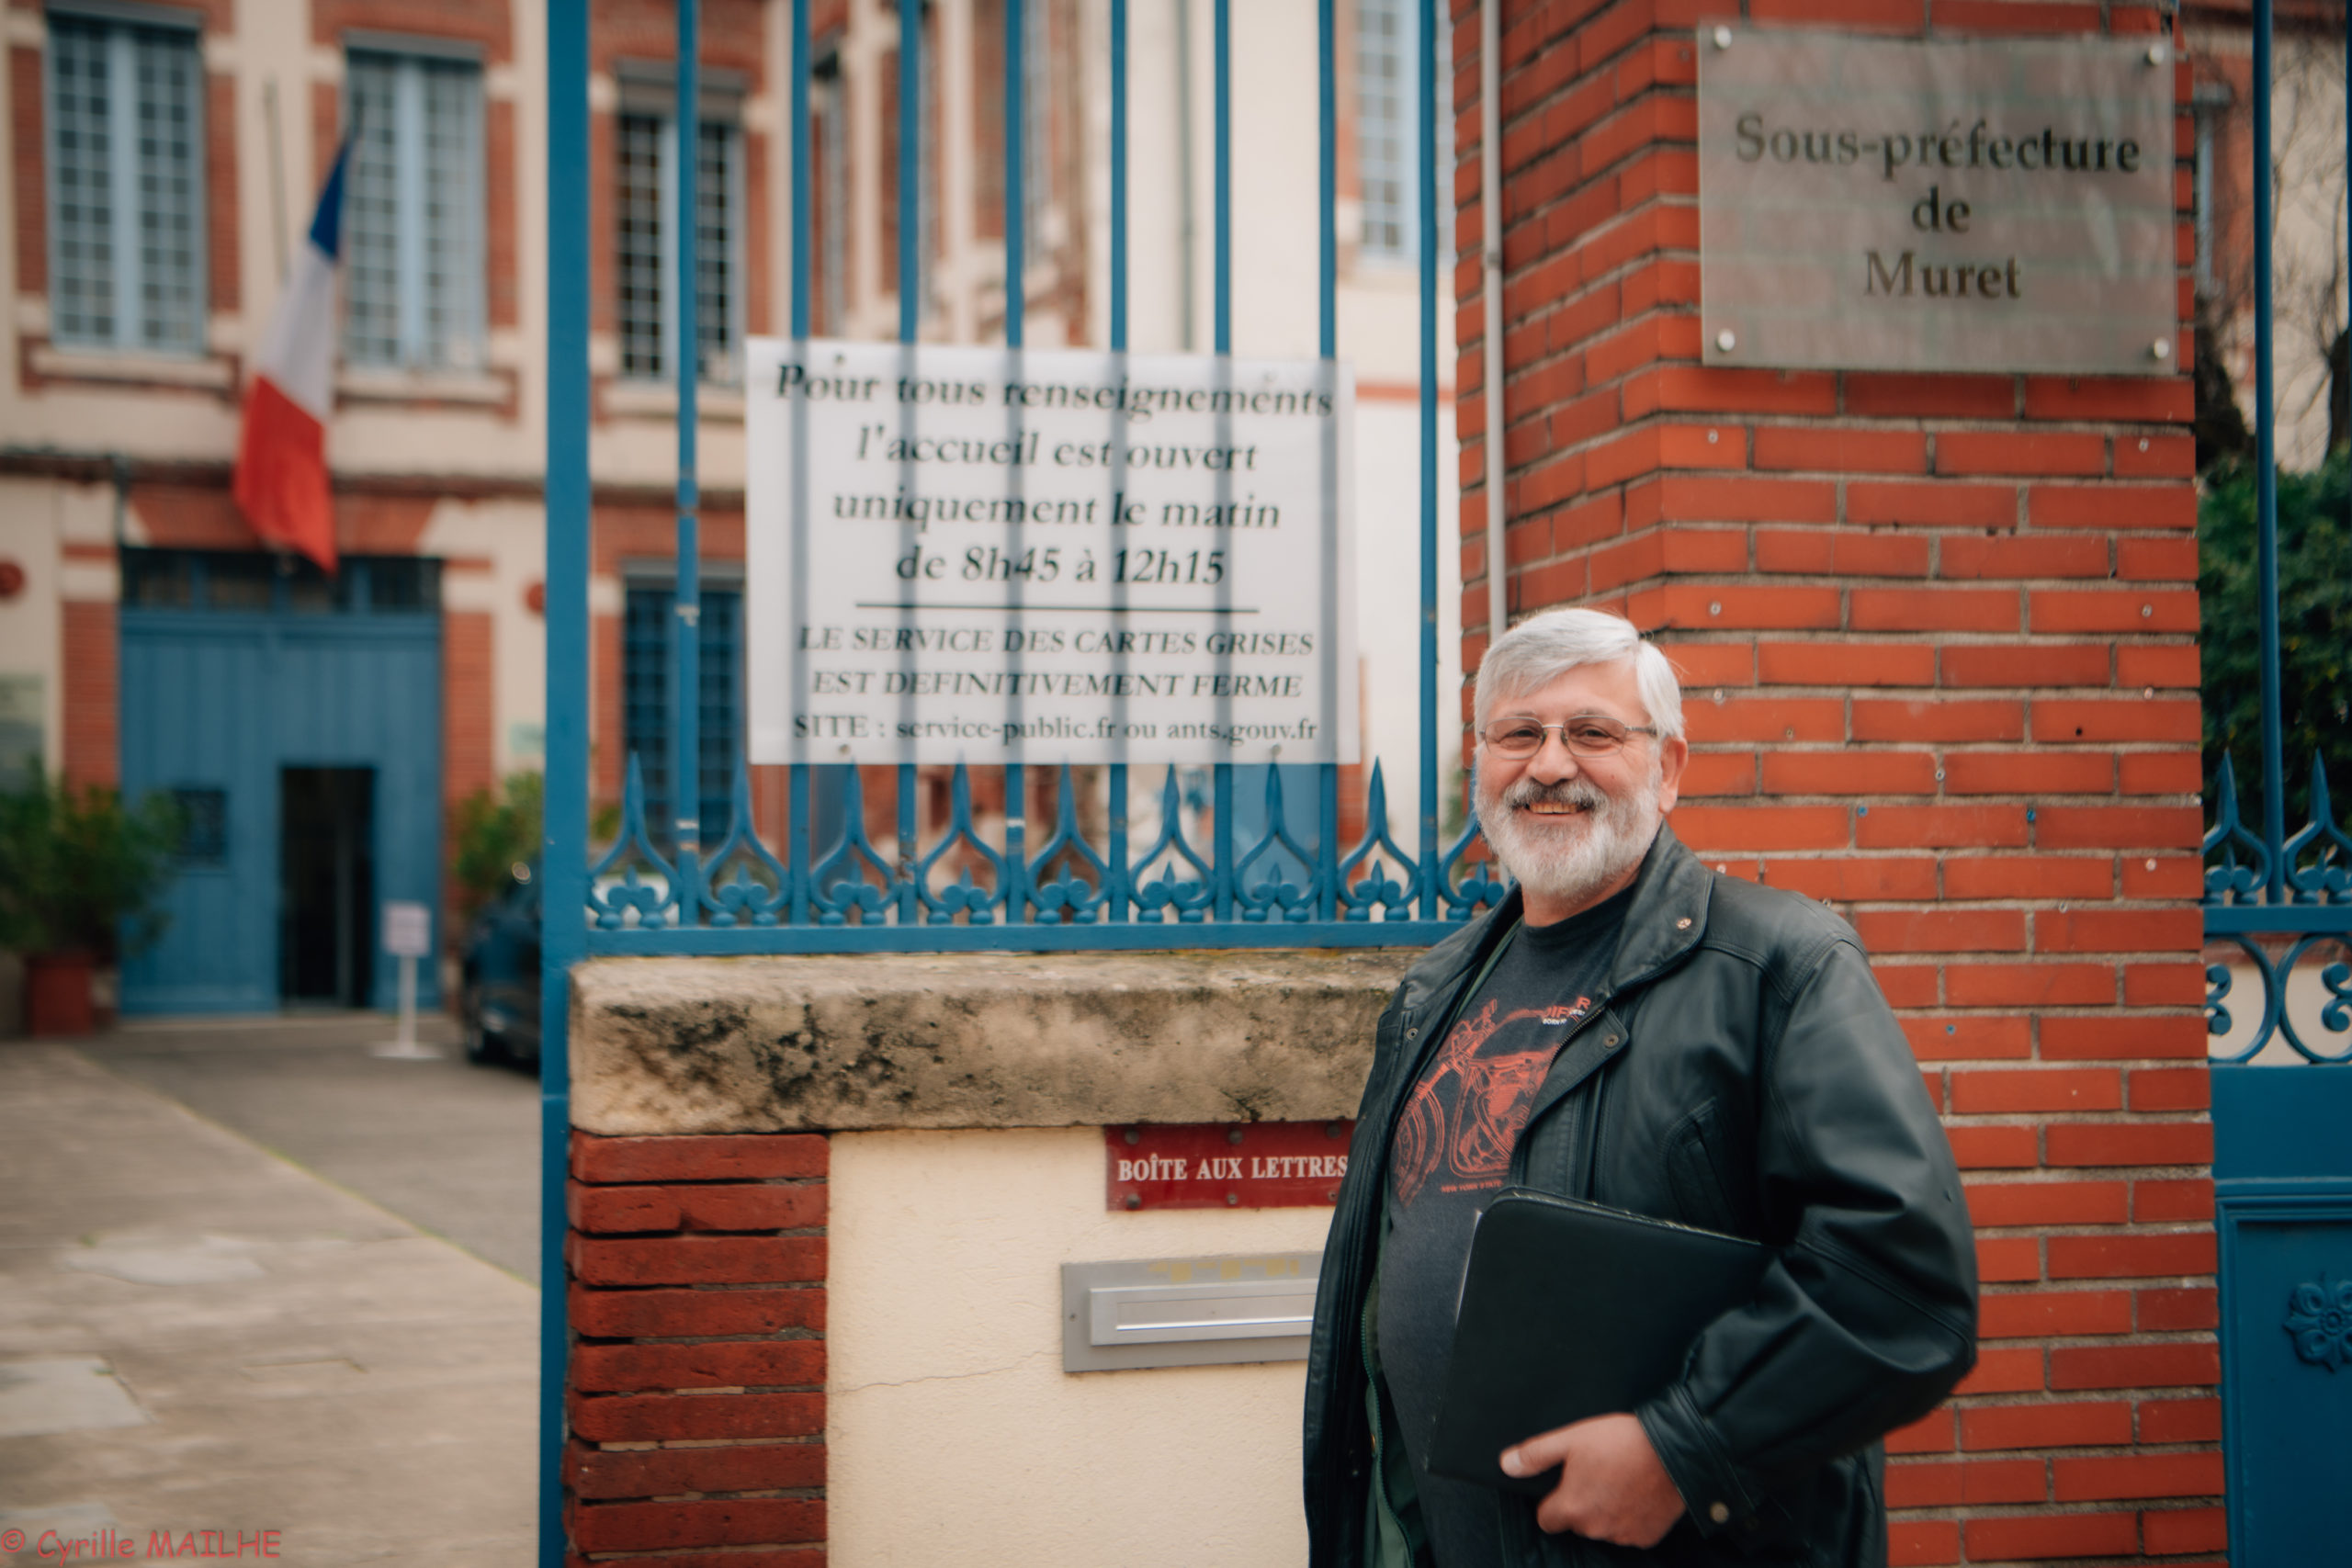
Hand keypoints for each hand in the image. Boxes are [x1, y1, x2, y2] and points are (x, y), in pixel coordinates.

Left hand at [1500, 1412, 1686, 1546]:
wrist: (1674, 1450)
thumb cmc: (1620, 1441)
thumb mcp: (1571, 1439)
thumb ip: (1536, 1455)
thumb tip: (1507, 1465)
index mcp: (1571, 1507)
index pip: (1547, 1520)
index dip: (1553, 1502)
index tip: (1566, 1485)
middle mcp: (1594, 1528)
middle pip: (1577, 1523)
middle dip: (1582, 1504)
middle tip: (1597, 1474)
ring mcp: (1622, 1535)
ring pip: (1604, 1528)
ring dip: (1607, 1511)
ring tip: (1620, 1480)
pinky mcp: (1646, 1536)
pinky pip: (1630, 1531)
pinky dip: (1631, 1517)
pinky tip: (1638, 1492)